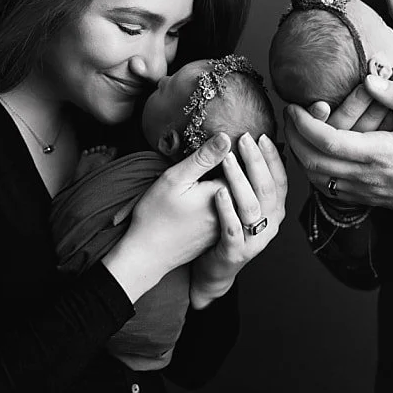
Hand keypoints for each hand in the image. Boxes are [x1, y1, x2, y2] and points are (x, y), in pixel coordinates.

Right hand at [103, 135, 231, 300]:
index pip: (242, 167)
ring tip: (226, 171)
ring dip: (238, 184)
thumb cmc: (156, 215)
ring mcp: (224, 226)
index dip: (241, 152)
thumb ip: (203, 158)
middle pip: (244, 184)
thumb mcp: (175, 179)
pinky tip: (215, 193)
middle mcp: (229, 212)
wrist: (148, 255)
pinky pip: (230, 212)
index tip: (241, 138)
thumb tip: (226, 137)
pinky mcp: (217, 236)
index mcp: (221, 195)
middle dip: (243, 167)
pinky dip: (229, 200)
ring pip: (238, 199)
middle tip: (242, 149)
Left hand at [190, 133, 288, 306]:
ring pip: (251, 207)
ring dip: (239, 180)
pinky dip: (226, 209)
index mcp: (275, 210)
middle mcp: (270, 225)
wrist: (216, 270)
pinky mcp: (236, 253)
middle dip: (255, 161)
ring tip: (227, 160)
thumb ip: (253, 181)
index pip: (279, 179)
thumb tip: (256, 147)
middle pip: (266, 188)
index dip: (272, 157)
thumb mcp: (245, 204)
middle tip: (243, 138)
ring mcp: (254, 240)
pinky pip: (232, 229)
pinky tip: (217, 191)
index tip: (261, 135)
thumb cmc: (230, 229)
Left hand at [286, 75, 392, 218]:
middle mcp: (368, 176)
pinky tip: (315, 154)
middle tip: (289, 115)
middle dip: (293, 137)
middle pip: (313, 163)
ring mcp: (366, 192)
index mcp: (381, 153)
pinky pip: (329, 189)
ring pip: (317, 179)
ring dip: (300, 156)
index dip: (304, 124)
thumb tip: (369, 79)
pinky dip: (314, 171)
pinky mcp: (367, 200)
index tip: (294, 106)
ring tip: (297, 132)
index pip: (328, 141)